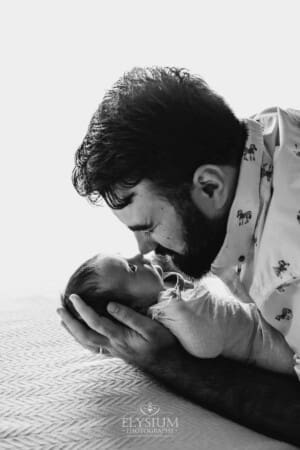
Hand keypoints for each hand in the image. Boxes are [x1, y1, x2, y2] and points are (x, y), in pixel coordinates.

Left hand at [57, 294, 178, 367]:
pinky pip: (94, 348)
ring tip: (63, 320)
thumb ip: (130, 316)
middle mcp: (113, 346)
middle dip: (70, 321)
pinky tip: (80, 335)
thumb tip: (110, 305)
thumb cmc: (163, 343)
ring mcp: (114, 351)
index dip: (82, 309)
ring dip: (73, 331)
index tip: (73, 297)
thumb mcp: (151, 327)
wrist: (170, 365)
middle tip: (60, 308)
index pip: (95, 322)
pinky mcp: (117, 353)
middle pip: (85, 335)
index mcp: (120, 337)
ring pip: (87, 343)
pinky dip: (83, 340)